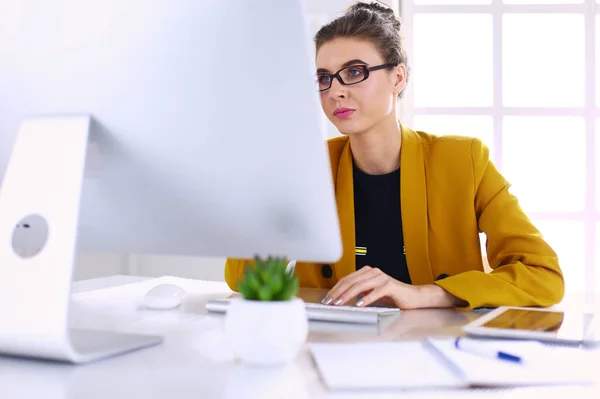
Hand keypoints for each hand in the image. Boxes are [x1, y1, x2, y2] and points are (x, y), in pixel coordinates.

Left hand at [321, 266, 465, 308]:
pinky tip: (359, 305)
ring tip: (340, 304)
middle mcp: (373, 272)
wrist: (413, 298)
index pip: (347, 279)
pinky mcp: (390, 285)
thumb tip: (341, 298)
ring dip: (348, 295)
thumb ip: (359, 292)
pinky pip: (375, 292)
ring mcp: (382, 277)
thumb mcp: (371, 294)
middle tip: (330, 302)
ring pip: (360, 285)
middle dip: (338, 292)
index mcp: (367, 272)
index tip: (327, 299)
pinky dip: (366, 299)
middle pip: (351, 281)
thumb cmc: (392, 297)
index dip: (335, 289)